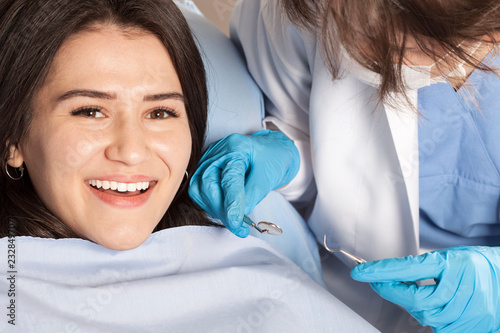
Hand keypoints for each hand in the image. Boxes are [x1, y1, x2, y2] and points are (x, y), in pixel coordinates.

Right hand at [189, 130, 299, 236]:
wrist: (270, 151)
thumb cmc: (272, 159)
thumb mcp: (268, 177)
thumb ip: (252, 196)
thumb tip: (238, 216)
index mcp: (237, 147)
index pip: (229, 178)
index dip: (232, 203)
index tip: (236, 222)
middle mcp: (218, 151)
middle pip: (208, 183)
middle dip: (221, 209)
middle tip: (237, 225)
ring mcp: (208, 159)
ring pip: (199, 189)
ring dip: (214, 208)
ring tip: (233, 218)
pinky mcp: (204, 169)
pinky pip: (198, 190)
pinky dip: (210, 204)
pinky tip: (224, 210)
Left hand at [351, 246, 499, 332]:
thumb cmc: (473, 265)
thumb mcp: (447, 257)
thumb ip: (420, 268)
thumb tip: (388, 276)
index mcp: (451, 264)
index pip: (407, 269)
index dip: (381, 271)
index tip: (360, 272)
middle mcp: (459, 287)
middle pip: (414, 299)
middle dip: (390, 291)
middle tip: (377, 282)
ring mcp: (466, 310)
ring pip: (424, 315)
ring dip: (412, 304)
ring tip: (418, 291)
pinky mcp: (470, 326)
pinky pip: (439, 326)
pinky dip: (431, 316)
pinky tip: (435, 305)